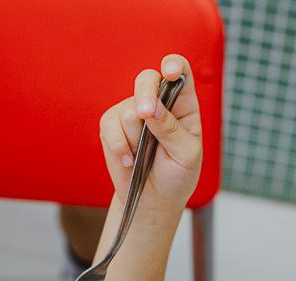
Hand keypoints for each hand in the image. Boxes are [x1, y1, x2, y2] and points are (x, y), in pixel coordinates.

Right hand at [98, 55, 202, 215]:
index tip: (170, 71)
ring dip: (135, 139)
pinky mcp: (112, 126)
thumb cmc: (177, 176)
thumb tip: (151, 109)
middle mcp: (157, 102)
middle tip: (144, 114)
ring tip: (144, 156)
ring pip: (128, 110)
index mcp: (183, 105)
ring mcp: (132, 112)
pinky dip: (119, 146)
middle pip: (147, 79)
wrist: (153, 200)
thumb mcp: (186, 156)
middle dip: (144, 94)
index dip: (174, 65)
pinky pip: (109, 125)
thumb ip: (172, 130)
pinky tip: (129, 161)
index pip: (180, 72)